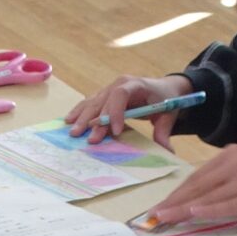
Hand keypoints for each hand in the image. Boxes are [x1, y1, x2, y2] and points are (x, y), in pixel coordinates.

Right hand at [63, 74, 190, 146]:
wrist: (163, 88)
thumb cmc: (165, 100)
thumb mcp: (168, 115)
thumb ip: (164, 132)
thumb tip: (167, 151)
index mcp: (135, 84)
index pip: (121, 95)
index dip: (116, 112)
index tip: (115, 132)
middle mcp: (119, 84)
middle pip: (103, 100)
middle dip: (95, 121)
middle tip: (89, 139)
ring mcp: (109, 88)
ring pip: (93, 102)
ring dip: (82, 117)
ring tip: (72, 131)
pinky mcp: (104, 95)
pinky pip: (89, 102)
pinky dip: (79, 112)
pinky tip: (68, 120)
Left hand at [145, 145, 236, 228]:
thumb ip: (224, 177)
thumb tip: (199, 198)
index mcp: (229, 155)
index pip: (196, 176)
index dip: (176, 193)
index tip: (159, 206)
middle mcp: (234, 163)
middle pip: (197, 185)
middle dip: (173, 202)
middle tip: (153, 216)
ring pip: (208, 195)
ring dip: (184, 208)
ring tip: (165, 218)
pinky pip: (229, 203)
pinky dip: (210, 208)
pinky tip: (194, 213)